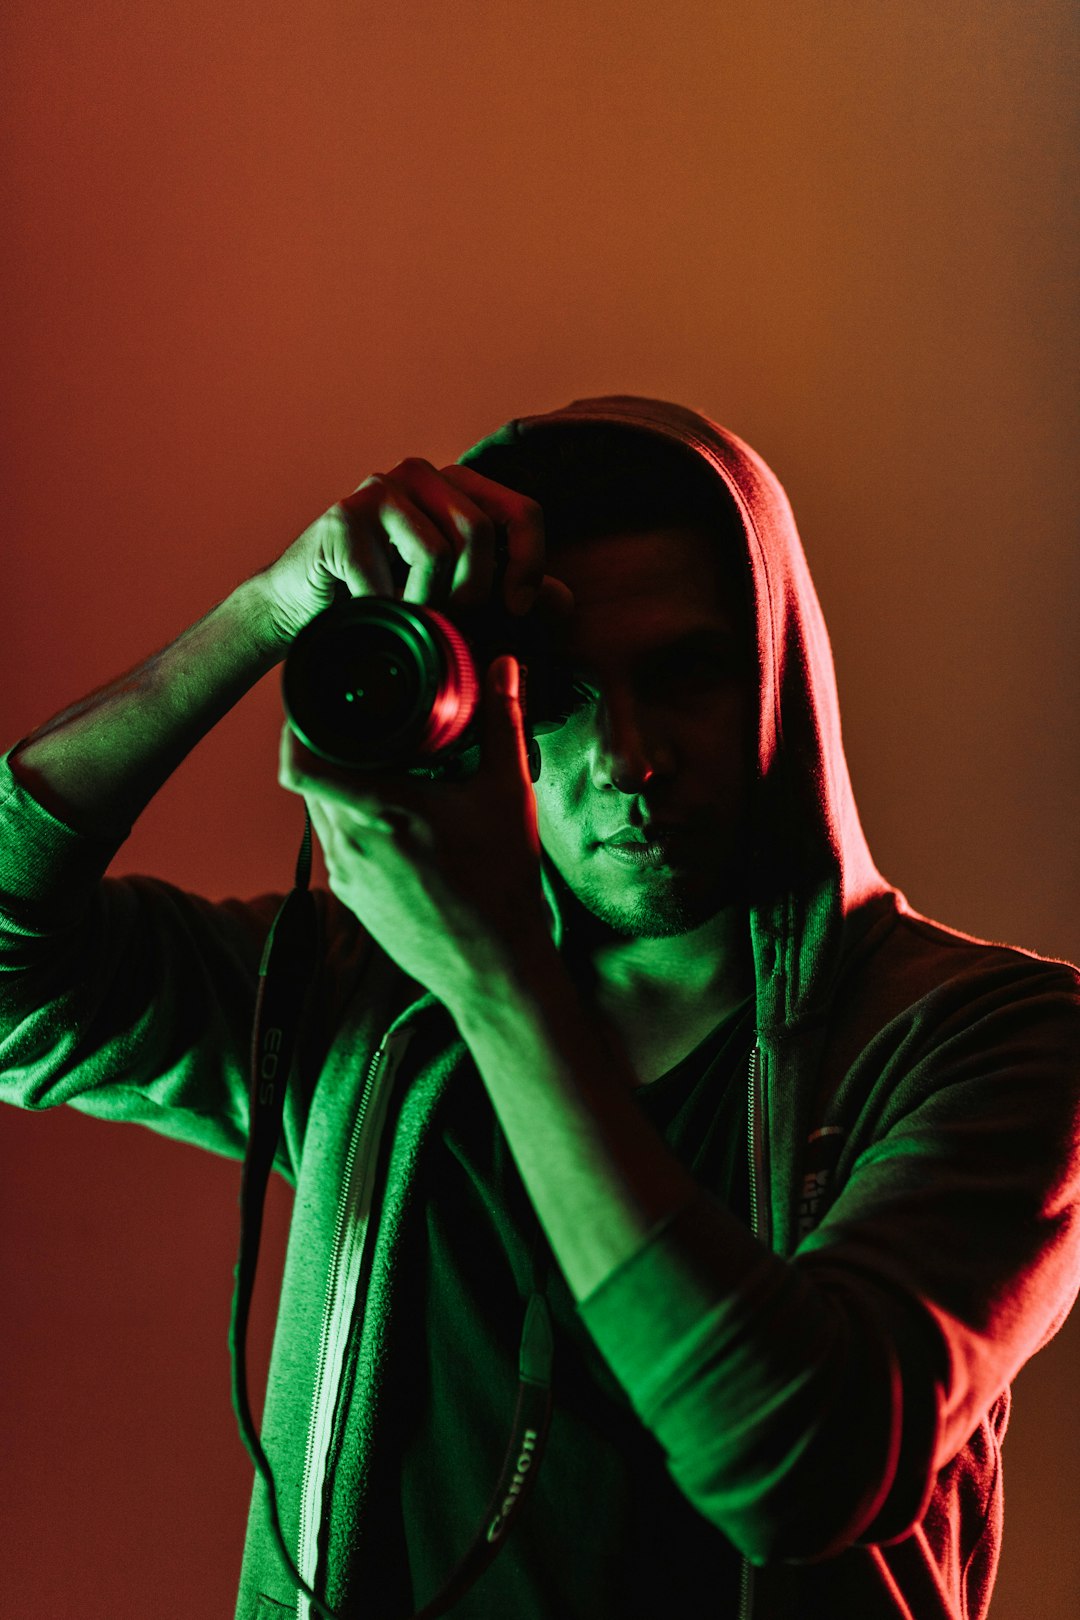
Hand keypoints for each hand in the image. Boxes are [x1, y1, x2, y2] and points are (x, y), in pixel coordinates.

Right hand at [253, 456, 569, 649]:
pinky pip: (388, 573)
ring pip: (438, 551)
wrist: (306, 615)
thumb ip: (511, 596)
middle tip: (449, 622)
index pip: (523, 510)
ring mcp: (379, 489)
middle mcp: (422, 476)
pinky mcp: (342, 518)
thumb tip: (564, 602)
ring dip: (426, 604)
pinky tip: (371, 613)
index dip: (529, 562)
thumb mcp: (460, 601)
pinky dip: (387, 609)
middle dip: (472, 592)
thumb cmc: (389, 604)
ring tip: (406, 616)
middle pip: (479, 531)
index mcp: (459, 489)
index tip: (515, 610)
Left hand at [278, 654, 552, 1007]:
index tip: (312, 699)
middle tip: (357, 722)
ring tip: (374, 766)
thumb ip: (503, 722)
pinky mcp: (350, 899)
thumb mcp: (508, 794)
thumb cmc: (501, 883)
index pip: (298, 763)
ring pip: (319, 813)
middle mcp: (350, 844)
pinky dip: (349, 822)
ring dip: (336, 785)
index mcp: (380, 810)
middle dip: (324, 747)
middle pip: (307, 780)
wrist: (493, 967)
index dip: (292, 725)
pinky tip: (387, 818)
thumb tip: (503, 667)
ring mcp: (346, 876)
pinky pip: (334, 845)